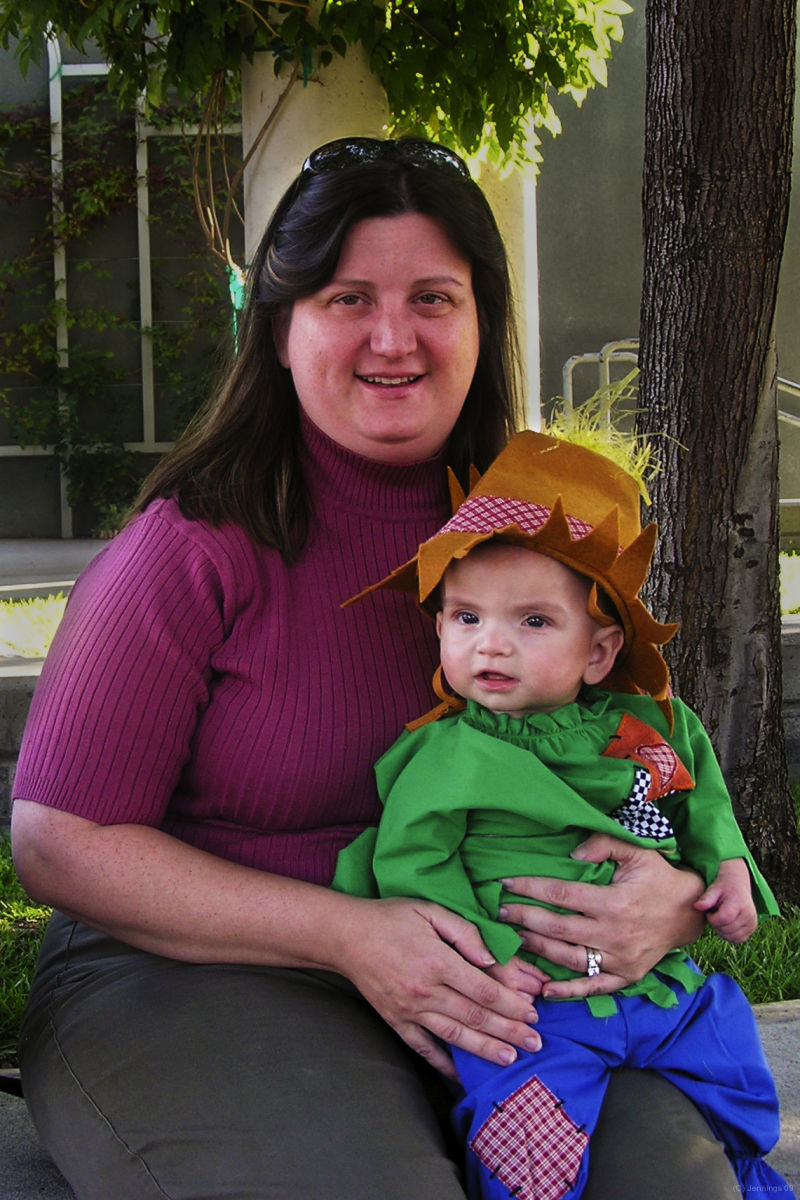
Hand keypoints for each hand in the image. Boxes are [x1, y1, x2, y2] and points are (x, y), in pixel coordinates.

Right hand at [335, 896, 540, 1077]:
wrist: (345, 936)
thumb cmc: (391, 918)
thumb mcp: (430, 911)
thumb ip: (464, 933)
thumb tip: (491, 959)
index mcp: (437, 962)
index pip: (484, 990)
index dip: (512, 1004)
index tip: (533, 1013)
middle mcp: (425, 991)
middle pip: (476, 1016)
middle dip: (510, 1031)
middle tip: (535, 1043)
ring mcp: (409, 1010)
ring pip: (455, 1035)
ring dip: (485, 1049)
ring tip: (511, 1058)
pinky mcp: (396, 1021)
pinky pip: (422, 1047)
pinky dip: (443, 1062)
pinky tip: (461, 1073)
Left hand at [497, 833, 705, 1001]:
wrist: (691, 912)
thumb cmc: (659, 878)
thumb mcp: (637, 851)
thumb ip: (604, 844)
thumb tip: (572, 855)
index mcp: (614, 902)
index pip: (561, 895)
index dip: (531, 888)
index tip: (506, 884)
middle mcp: (615, 934)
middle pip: (558, 928)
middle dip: (525, 919)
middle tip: (500, 913)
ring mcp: (620, 959)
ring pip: (569, 958)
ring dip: (537, 950)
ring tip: (514, 938)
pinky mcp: (626, 976)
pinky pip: (593, 986)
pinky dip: (569, 991)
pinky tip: (545, 990)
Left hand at [694, 858, 757, 942]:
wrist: (738, 885)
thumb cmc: (723, 887)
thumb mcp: (713, 889)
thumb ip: (706, 899)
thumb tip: (696, 906)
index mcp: (739, 903)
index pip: (723, 919)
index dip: (712, 918)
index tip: (709, 912)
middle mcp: (749, 914)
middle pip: (727, 930)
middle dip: (716, 925)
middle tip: (714, 914)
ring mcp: (752, 922)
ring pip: (732, 937)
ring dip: (722, 931)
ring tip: (720, 919)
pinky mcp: (753, 928)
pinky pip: (738, 939)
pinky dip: (730, 935)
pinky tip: (726, 925)